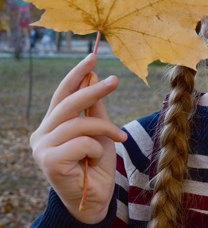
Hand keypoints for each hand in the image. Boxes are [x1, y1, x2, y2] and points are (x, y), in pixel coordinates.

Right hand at [30, 54, 127, 223]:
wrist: (97, 197)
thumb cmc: (97, 165)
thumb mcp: (100, 131)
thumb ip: (95, 108)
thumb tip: (94, 76)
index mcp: (52, 125)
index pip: (62, 94)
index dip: (77, 75)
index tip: (93, 57)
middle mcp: (41, 134)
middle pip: (68, 104)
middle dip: (93, 90)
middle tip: (115, 80)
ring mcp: (42, 149)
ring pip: (79, 124)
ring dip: (104, 129)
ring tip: (118, 138)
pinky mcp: (49, 161)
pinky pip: (81, 142)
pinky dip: (96, 148)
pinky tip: (95, 161)